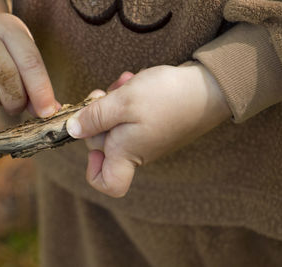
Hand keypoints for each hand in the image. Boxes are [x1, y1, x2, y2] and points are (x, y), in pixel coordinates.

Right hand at [0, 3, 57, 116]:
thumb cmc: (2, 52)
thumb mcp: (21, 57)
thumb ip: (36, 83)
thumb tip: (50, 111)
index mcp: (7, 28)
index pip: (29, 62)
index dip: (41, 91)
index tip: (47, 112)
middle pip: (3, 76)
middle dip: (16, 100)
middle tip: (17, 106)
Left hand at [67, 63, 230, 196]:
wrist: (209, 87)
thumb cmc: (167, 97)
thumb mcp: (124, 102)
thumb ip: (94, 117)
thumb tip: (72, 130)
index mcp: (127, 152)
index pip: (108, 183)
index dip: (93, 171)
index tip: (91, 145)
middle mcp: (135, 149)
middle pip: (101, 141)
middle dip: (98, 114)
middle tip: (106, 94)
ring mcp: (144, 136)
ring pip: (113, 122)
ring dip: (113, 101)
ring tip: (126, 84)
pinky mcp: (151, 123)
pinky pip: (128, 114)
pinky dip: (126, 98)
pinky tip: (133, 82)